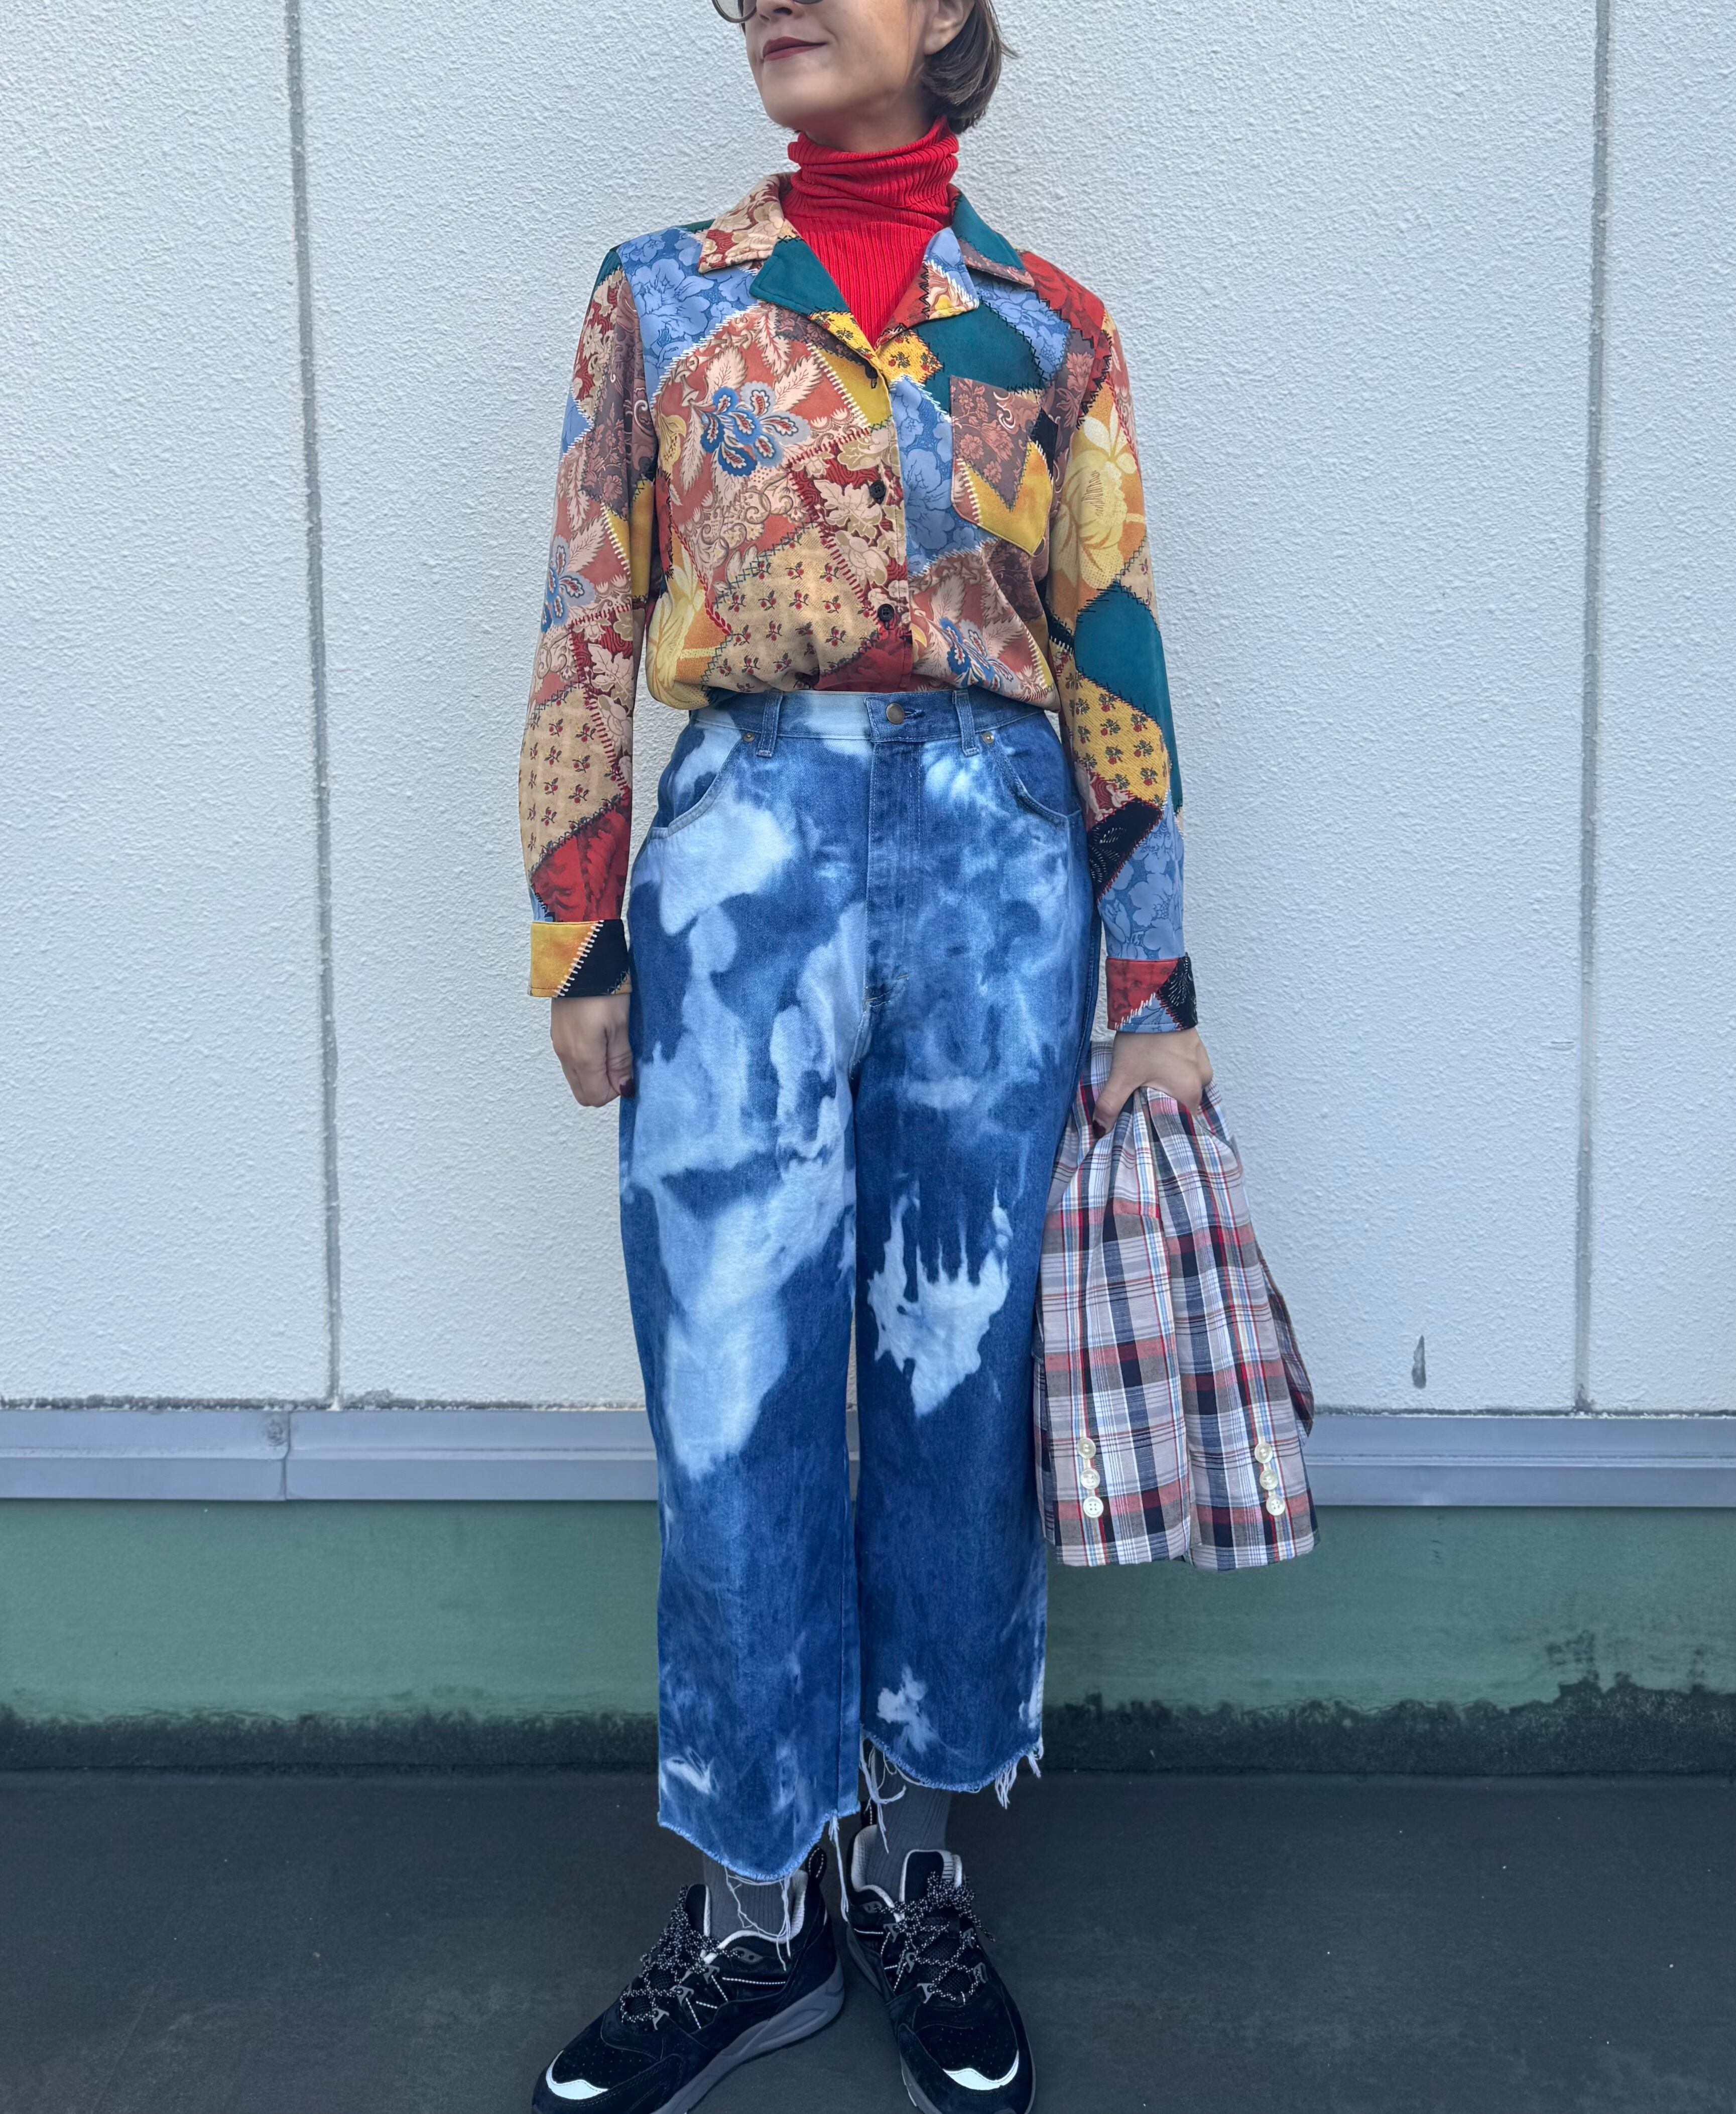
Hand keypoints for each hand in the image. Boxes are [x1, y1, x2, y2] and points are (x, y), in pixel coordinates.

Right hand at [551, 993, 633, 1105]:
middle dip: (604, 1086)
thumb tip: (624, 1089)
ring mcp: (559, 1045)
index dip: (616, 1090)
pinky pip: (571, 1062)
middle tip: (621, 1063)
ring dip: (595, 1074)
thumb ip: (620, 1061)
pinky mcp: (557, 1034)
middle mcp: (565, 1056)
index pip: (597, 1097)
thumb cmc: (604, 990)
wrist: (579, 959)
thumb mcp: (621, 1026)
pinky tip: (599, 1039)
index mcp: (582, 1058)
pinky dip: (586, 1062)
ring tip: (611, 1047)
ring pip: (576, 1078)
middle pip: (584, 1093)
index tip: (627, 1069)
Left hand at [1092, 1026, 1211, 1135]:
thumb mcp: (1123, 1074)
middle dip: (1165, 1110)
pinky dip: (1175, 1075)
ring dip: (1171, 1091)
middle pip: (1184, 1106)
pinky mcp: (1197, 1050)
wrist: (1154, 999)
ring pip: (1186, 1088)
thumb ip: (1111, 1104)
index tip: (1150, 1131)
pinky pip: (1188, 1072)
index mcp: (1189, 1091)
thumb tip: (1100, 1130)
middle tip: (1145, 1109)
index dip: (1164, 1129)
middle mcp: (1202, 1080)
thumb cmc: (1144, 1039)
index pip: (1182, 1125)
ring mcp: (1202, 1063)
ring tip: (1150, 1089)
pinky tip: (1158, 1071)